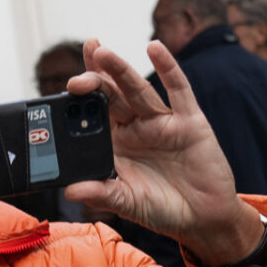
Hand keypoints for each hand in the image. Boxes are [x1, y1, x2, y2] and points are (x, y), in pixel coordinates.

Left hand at [62, 39, 262, 265]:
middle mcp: (137, 127)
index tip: (63, 86)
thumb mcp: (127, 203)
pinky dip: (168, 67)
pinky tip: (154, 48)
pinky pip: (178, 90)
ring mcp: (163, 122)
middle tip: (76, 77)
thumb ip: (101, 194)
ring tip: (101, 52)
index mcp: (117, 144)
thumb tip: (70, 190)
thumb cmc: (162, 209)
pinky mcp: (190, 121)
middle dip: (94, 80)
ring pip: (138, 89)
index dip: (80, 96)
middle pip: (111, 95)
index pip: (93, 113)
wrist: (203, 219)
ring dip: (120, 70)